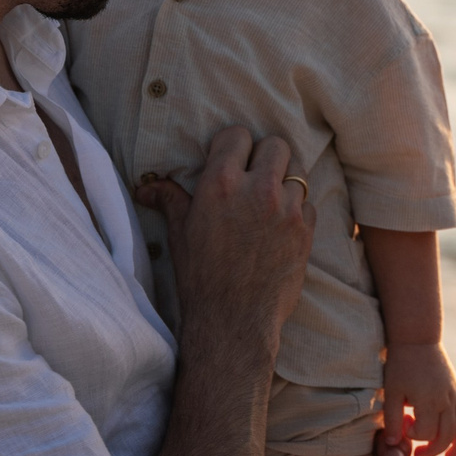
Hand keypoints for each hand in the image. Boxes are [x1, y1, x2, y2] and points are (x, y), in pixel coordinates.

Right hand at [137, 127, 312, 348]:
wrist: (234, 320)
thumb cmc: (201, 277)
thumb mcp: (180, 234)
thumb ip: (170, 200)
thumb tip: (147, 186)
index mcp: (220, 183)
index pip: (237, 135)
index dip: (233, 146)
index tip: (230, 161)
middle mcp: (257, 188)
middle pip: (276, 144)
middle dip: (266, 156)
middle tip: (255, 176)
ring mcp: (286, 208)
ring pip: (297, 172)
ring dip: (285, 182)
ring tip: (270, 202)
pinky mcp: (306, 230)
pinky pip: (308, 203)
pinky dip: (298, 210)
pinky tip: (281, 226)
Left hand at [383, 341, 455, 455]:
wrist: (415, 337)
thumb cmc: (400, 364)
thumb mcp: (391, 392)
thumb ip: (392, 419)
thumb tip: (392, 443)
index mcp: (429, 402)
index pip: (425, 433)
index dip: (413, 437)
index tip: (401, 429)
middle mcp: (447, 400)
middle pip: (446, 435)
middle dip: (432, 449)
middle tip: (417, 455)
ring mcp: (455, 394)